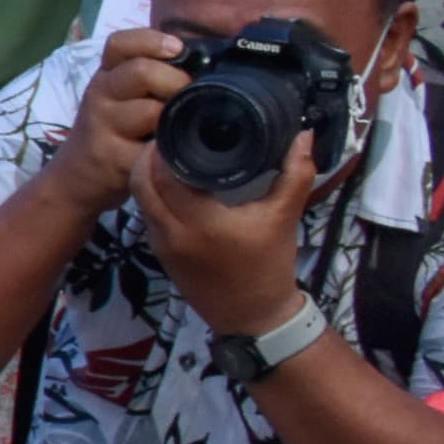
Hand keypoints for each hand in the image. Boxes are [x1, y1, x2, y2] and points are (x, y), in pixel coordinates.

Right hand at [52, 27, 190, 215]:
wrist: (78, 176)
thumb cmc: (114, 130)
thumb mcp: (124, 96)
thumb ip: (153, 76)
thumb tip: (206, 66)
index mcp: (107, 73)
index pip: (120, 43)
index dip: (152, 41)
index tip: (178, 49)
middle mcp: (100, 93)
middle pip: (141, 72)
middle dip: (176, 81)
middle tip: (190, 97)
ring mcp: (103, 124)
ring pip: (150, 111)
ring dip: (174, 118)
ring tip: (180, 127)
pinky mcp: (111, 156)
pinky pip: (151, 149)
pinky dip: (168, 149)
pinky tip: (169, 151)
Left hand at [135, 125, 318, 337]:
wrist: (252, 316)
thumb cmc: (269, 266)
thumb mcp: (284, 217)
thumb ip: (295, 173)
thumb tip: (303, 134)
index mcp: (198, 221)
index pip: (161, 175)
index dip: (161, 148)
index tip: (175, 127)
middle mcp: (170, 231)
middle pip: (140, 183)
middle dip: (148, 157)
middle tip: (167, 136)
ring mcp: (159, 243)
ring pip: (139, 199)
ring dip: (146, 175)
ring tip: (168, 154)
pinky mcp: (158, 252)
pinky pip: (146, 214)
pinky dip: (152, 195)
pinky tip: (169, 182)